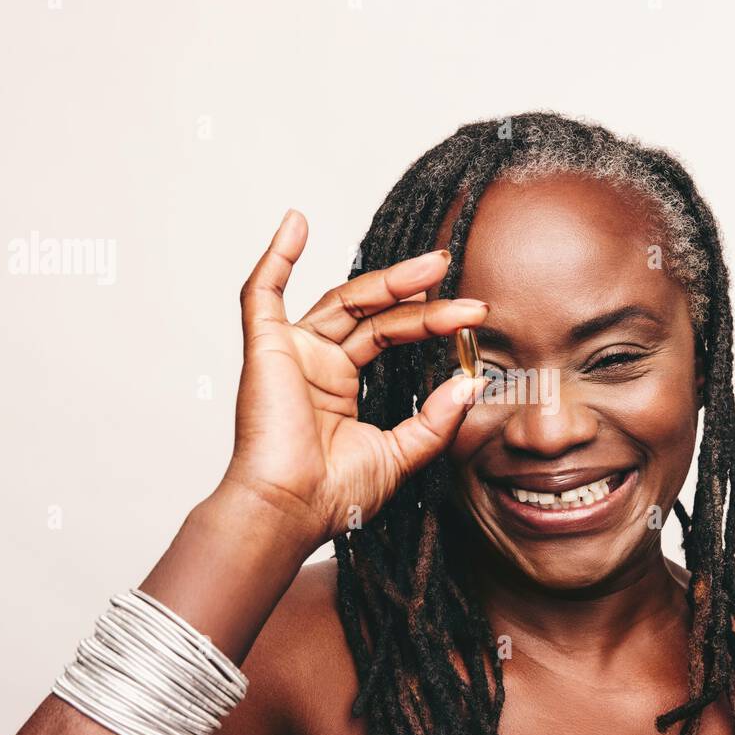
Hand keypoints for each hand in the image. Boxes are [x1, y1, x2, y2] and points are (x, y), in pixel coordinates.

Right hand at [218, 209, 487, 549]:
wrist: (290, 512)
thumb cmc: (332, 496)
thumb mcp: (400, 455)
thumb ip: (435, 420)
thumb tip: (470, 383)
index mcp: (341, 386)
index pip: (390, 336)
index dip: (430, 321)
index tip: (473, 313)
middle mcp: (316, 363)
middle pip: (373, 313)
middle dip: (418, 294)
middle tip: (455, 273)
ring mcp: (291, 353)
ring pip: (342, 300)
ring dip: (386, 279)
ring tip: (432, 264)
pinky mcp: (265, 349)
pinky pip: (262, 293)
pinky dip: (276, 256)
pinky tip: (297, 222)